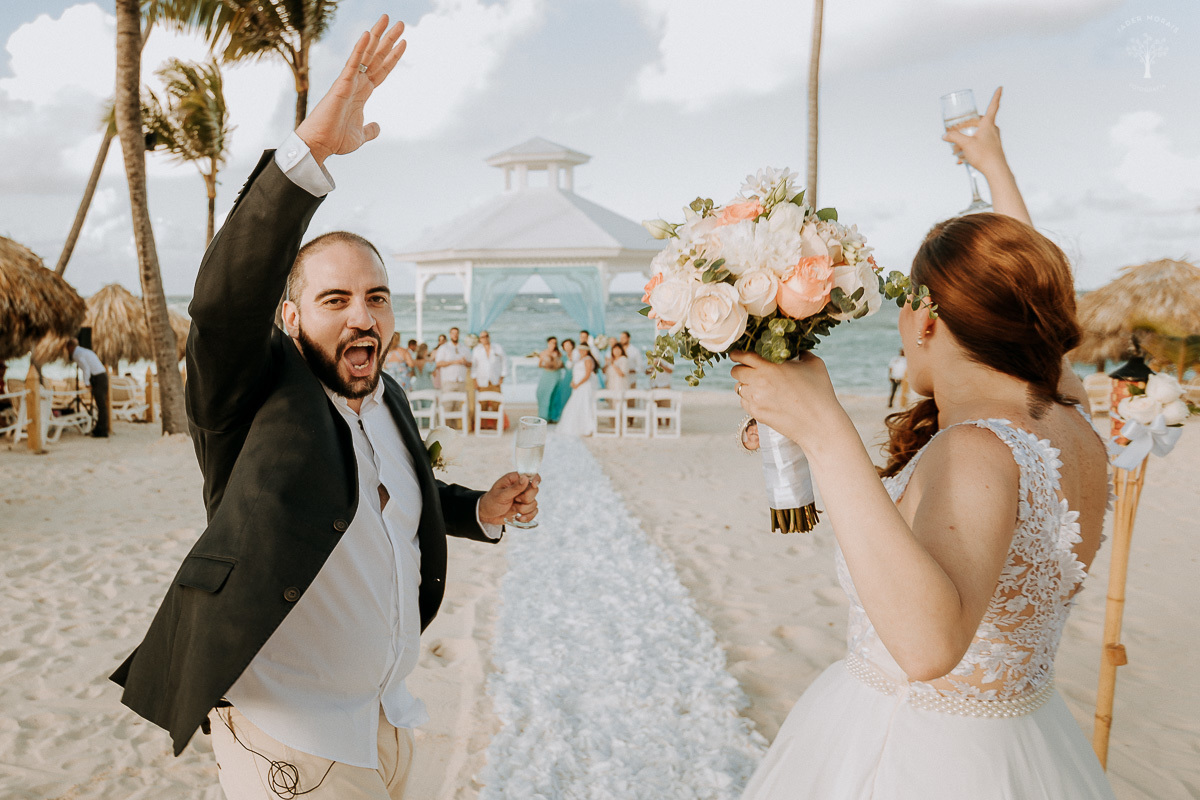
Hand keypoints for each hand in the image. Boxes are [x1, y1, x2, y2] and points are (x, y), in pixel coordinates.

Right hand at [295, 15, 406, 164]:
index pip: (382, 70)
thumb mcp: (361, 136)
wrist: (320, 144)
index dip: (393, 56)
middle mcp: (357, 83)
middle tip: (400, 23)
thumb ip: (370, 130)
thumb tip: (378, 126)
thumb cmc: (335, 139)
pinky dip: (360, 48)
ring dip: (377, 36)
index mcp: (363, 92)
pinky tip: (368, 34)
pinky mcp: (342, 84)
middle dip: (388, 40)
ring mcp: (349, 81)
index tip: (404, 43)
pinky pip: (353, 63)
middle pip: (376, 57)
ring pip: (366, 54)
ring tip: (388, 19)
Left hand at [479, 472, 539, 525]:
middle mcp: (521, 488)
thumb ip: (514, 488)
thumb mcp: (501, 495)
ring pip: (534, 503)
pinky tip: (519, 518)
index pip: (531, 475)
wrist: (487, 515)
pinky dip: (527, 516)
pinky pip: (534, 512)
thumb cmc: (491, 502)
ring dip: (523, 509)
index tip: (533, 485)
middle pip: (534, 491)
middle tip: (515, 499)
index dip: (535, 479)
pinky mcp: (525, 508)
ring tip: (513, 508)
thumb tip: (526, 478)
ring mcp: (523, 498)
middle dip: (525, 499)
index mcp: (514, 479)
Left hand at [729, 350, 843, 447]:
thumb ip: (802, 353)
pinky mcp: (756, 413)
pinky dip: (749, 399)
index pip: (743, 356)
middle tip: (747, 370)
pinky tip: (761, 399)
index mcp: (770, 366)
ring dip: (745, 385)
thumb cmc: (820, 392)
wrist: (819, 423)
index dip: (737, 354)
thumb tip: (798, 350)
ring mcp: (755, 399)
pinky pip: (744, 402)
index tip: (736, 355)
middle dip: (740, 369)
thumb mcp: (815, 365)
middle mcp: (758, 381)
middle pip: (736, 371)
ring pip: (739, 388)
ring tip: (758, 386)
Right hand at [943, 87, 1007, 177]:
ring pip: (977, 135)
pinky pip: (978, 145)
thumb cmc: (984, 155)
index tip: (1001, 87)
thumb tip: (945, 135)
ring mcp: (993, 139)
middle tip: (958, 128)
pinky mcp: (992, 149)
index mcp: (988, 124)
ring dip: (965, 141)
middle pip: (979, 122)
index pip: (993, 106)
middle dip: (966, 126)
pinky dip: (969, 150)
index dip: (996, 96)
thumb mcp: (965, 144)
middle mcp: (992, 130)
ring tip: (956, 151)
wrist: (996, 171)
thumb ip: (954, 138)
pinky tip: (961, 160)